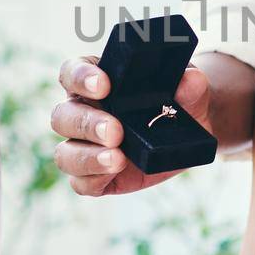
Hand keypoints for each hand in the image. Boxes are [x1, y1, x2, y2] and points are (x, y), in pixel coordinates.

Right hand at [50, 56, 212, 195]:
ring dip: (87, 157)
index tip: (103, 85)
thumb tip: (189, 81)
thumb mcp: (189, 90)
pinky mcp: (95, 175)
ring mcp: (85, 146)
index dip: (79, 77)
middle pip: (62, 116)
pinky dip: (93, 179)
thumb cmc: (179, 101)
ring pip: (65, 153)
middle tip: (115, 131)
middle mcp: (83, 112)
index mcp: (96, 81)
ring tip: (118, 159)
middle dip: (86, 124)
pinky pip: (81, 182)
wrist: (191, 133)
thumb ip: (189, 84)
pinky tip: (114, 173)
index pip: (71, 73)